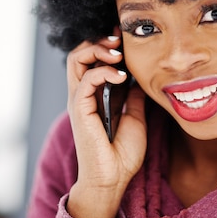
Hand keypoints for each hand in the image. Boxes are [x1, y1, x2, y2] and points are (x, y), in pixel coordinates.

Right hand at [65, 33, 146, 217]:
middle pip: (78, 54)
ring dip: (97, 49)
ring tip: (117, 53)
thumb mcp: (135, 118)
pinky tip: (121, 76)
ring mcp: (79, 101)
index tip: (123, 38)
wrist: (112, 179)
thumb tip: (140, 79)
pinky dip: (103, 71)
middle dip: (98, 41)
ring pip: (76, 60)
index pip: (91, 60)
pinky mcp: (79, 109)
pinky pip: (86, 79)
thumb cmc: (122, 154)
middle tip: (118, 42)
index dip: (105, 45)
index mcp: (93, 95)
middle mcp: (82, 94)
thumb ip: (134, 97)